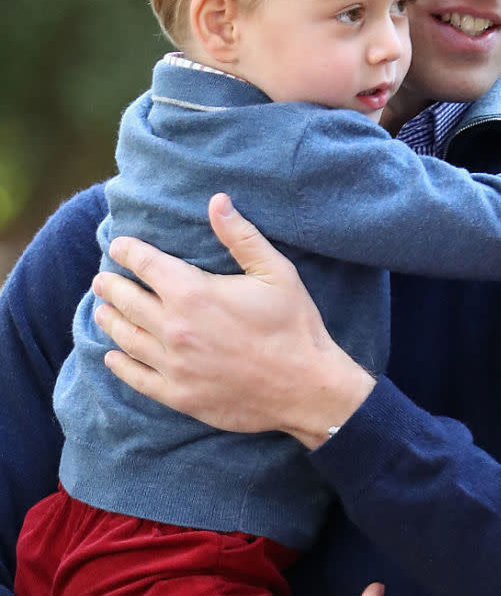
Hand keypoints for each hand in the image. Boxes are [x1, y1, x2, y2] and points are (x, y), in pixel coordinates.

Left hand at [93, 193, 374, 447]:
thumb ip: (241, 236)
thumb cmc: (293, 325)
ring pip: (126, 338)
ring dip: (110, 320)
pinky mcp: (178, 395)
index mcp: (194, 293)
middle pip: (127, 301)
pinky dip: (119, 365)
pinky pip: (137, 378)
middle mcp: (174, 328)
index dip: (129, 251)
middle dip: (111, 286)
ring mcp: (173, 365)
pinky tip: (112, 356)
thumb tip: (217, 200)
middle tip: (101, 279)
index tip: (119, 246)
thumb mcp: (275, 272)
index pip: (147, 265)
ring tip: (101, 310)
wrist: (305, 387)